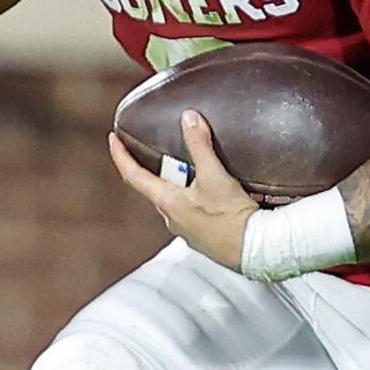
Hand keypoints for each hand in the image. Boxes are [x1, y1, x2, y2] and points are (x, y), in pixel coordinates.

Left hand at [108, 109, 258, 271]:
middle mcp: (171, 218)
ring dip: (182, 184)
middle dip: (161, 167)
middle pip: (157, 186)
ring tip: (200, 169)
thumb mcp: (214, 175)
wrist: (255, 250)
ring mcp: (186, 230)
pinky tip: (215, 194)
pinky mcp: (203, 237)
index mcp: (167, 202)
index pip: (133, 176)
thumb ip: (200, 145)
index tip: (113, 140)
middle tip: (172, 149)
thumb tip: (189, 119)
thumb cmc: (231, 218)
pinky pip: (192, 212)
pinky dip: (197, 198)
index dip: (121, 156)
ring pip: (176, 200)